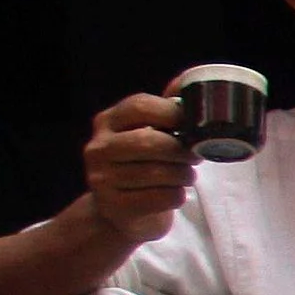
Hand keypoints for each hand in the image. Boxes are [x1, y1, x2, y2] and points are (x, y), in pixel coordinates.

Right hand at [80, 94, 195, 243]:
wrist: (120, 212)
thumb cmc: (144, 165)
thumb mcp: (150, 133)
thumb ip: (168, 110)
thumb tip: (196, 82)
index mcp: (107, 122)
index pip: (140, 106)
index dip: (173, 113)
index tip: (192, 125)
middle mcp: (98, 148)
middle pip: (150, 142)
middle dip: (182, 151)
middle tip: (195, 157)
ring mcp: (101, 178)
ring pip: (159, 173)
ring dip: (184, 175)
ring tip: (186, 175)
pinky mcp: (114, 206)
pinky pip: (161, 197)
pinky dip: (178, 195)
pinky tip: (174, 193)